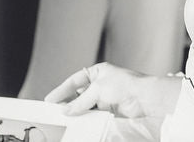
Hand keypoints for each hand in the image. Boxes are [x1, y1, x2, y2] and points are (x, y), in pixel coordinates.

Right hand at [46, 62, 171, 118]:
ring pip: (85, 105)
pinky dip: (85, 118)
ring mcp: (105, 97)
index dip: (62, 89)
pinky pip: (92, 114)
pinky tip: (78, 122)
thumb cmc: (125, 85)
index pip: (75, 80)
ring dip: (76, 111)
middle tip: (54, 110)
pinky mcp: (109, 109)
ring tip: (64, 118)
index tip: (50, 99)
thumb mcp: (97, 90)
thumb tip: (66, 110)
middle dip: (68, 102)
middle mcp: (101, 84)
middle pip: (79, 94)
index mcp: (98, 72)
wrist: (143, 98)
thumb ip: (80, 101)